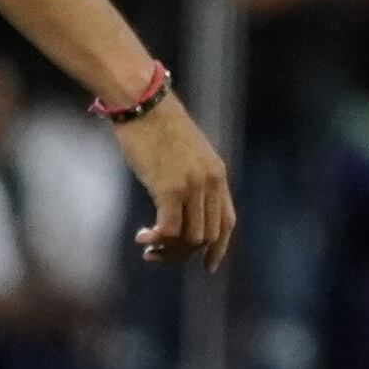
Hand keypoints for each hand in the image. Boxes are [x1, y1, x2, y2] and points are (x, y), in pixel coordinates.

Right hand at [118, 91, 237, 266]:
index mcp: (217, 174)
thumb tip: (181, 204)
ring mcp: (192, 186)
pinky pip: (170, 229)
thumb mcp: (186, 153)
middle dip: (184, 254)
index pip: (227, 222)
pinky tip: (142, 237)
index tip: (207, 266)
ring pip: (190, 238)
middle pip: (208, 235)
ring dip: (168, 251)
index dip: (218, 248)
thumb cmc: (157, 124)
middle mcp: (210, 182)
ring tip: (149, 248)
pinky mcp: (170, 188)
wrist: (143, 103)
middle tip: (158, 255)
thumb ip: (191, 177)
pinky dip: (156, 240)